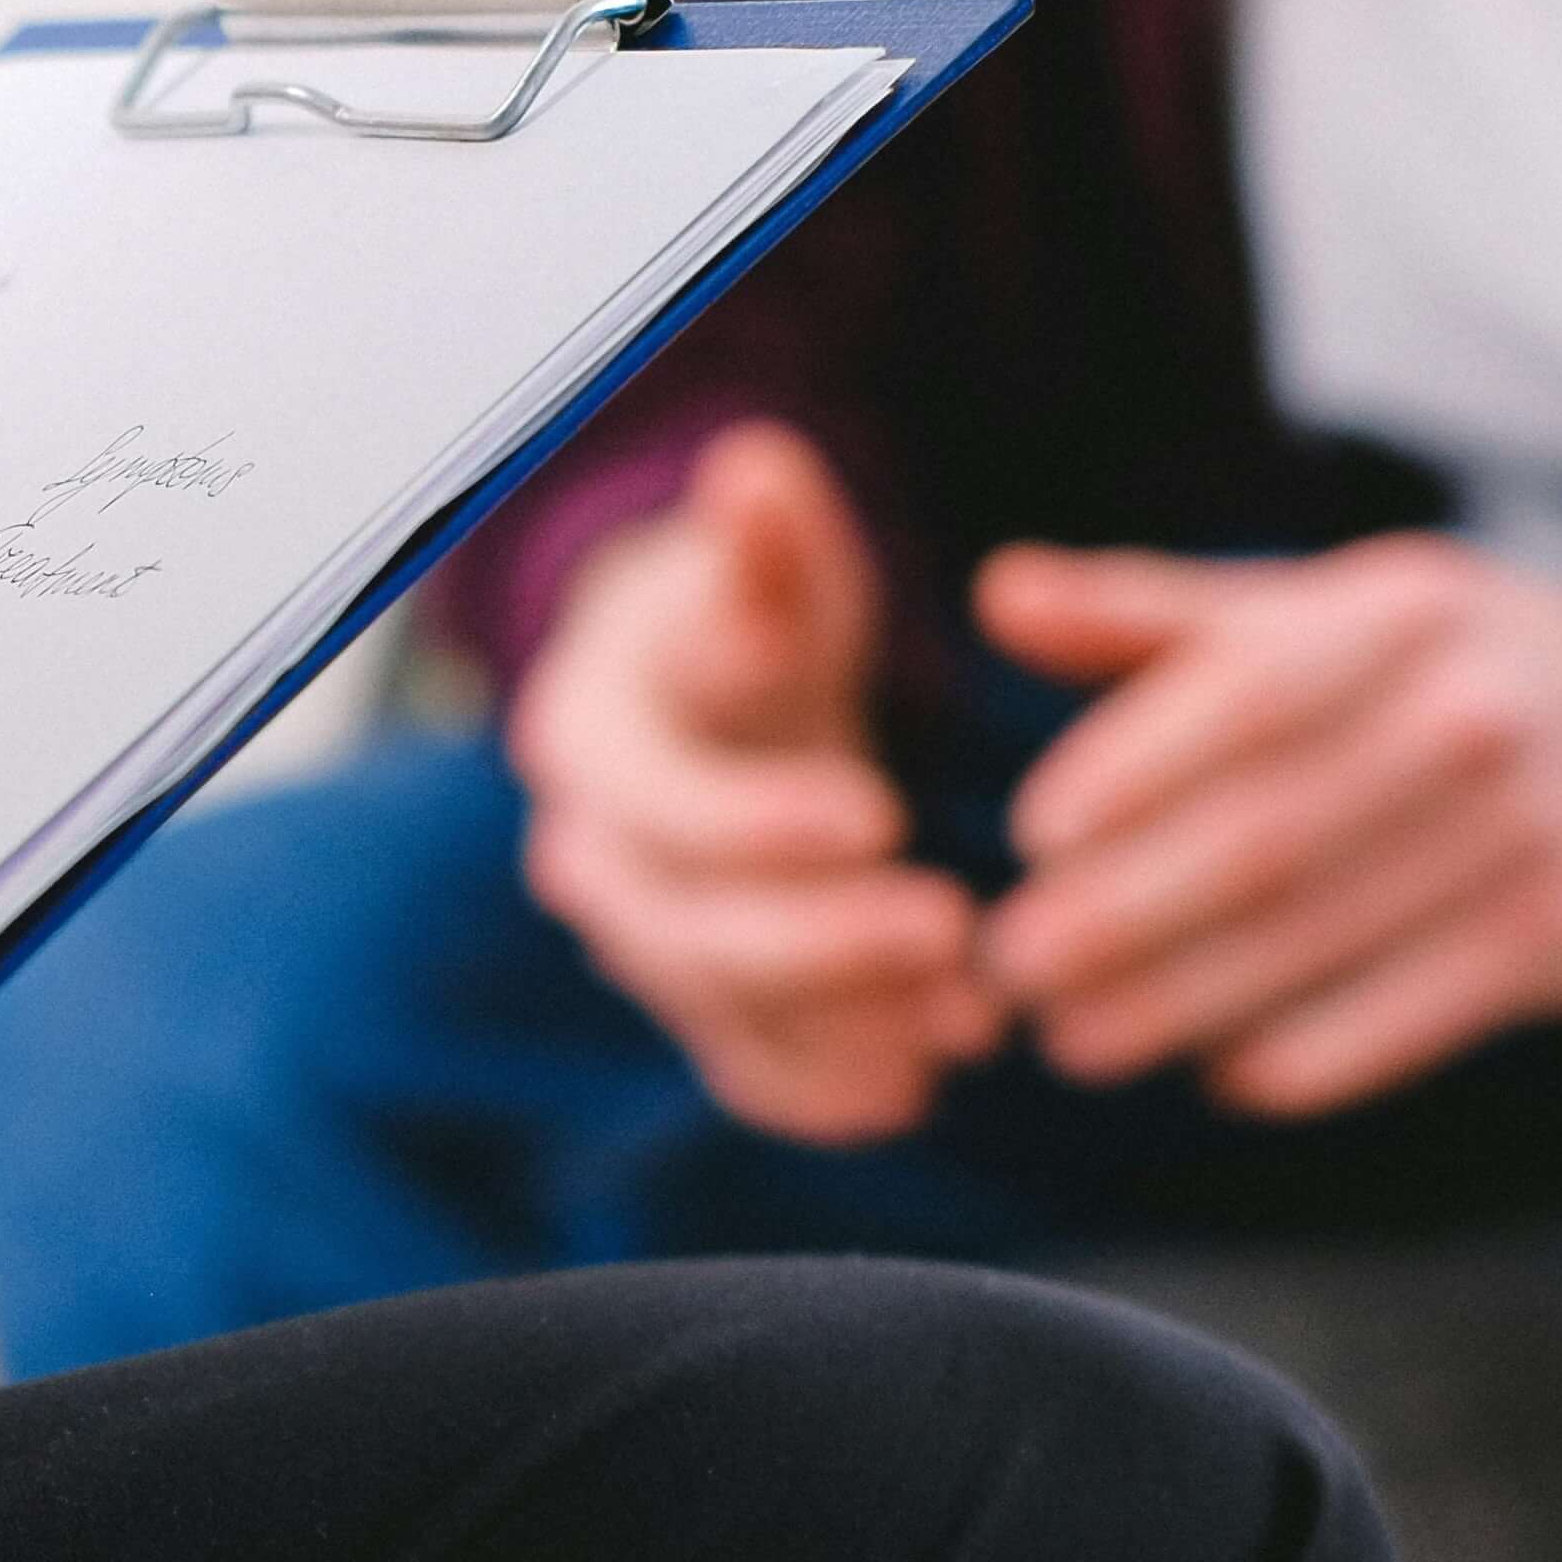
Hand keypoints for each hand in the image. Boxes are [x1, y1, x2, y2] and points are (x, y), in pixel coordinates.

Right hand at [507, 421, 999, 1142]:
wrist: (719, 703)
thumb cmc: (746, 616)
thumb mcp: (765, 569)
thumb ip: (767, 542)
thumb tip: (757, 470)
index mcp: (589, 741)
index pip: (660, 803)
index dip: (758, 821)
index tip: (877, 816)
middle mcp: (593, 859)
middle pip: (688, 933)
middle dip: (822, 946)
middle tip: (952, 932)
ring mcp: (644, 943)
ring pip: (727, 1013)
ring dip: (848, 1027)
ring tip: (972, 1017)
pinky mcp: (703, 1005)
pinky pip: (751, 1070)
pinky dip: (831, 1091)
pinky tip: (922, 1086)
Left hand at [976, 531, 1561, 1118]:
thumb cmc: (1467, 666)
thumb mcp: (1336, 608)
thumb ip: (1159, 615)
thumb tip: (997, 596)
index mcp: (1397, 614)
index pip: (1245, 693)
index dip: (1133, 770)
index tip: (1035, 839)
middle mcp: (1470, 715)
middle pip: (1270, 832)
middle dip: (1126, 915)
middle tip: (1013, 974)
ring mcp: (1529, 831)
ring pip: (1325, 936)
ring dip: (1185, 1003)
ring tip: (1077, 1042)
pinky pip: (1414, 1014)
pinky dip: (1312, 1056)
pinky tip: (1223, 1074)